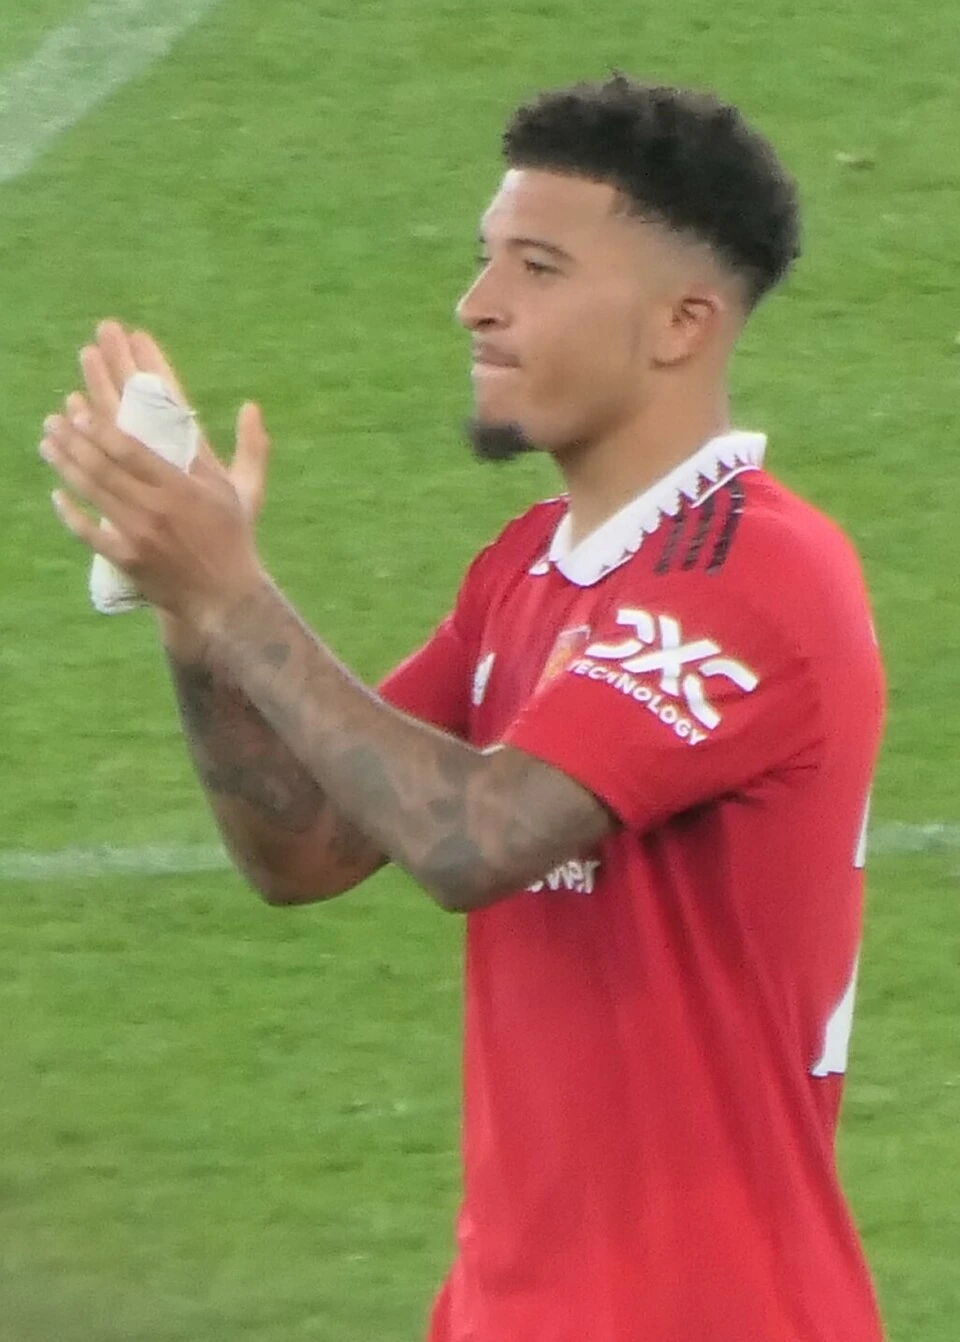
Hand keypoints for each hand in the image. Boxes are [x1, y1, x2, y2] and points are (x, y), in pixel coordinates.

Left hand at [41, 349, 266, 628]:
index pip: (133, 450)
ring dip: (66, 466)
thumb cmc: (233, 538)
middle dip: (74, 440)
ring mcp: (141, 536)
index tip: (81, 411)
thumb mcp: (247, 492)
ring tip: (49, 442)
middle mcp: (159, 510)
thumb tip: (251, 406)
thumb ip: (251, 447)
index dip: (102, 429)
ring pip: (94, 494)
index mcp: (185, 488)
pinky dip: (70, 514)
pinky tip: (57, 495)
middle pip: (105, 468)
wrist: (224, 598)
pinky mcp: (128, 561)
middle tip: (55, 420)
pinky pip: (89, 534)